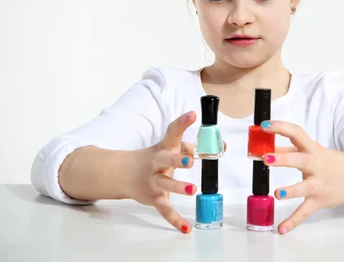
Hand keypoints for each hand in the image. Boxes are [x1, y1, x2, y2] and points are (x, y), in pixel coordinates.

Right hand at [128, 111, 225, 233]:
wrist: (123, 173)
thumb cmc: (154, 158)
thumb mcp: (168, 148)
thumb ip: (192, 147)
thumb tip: (221, 145)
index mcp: (163, 146)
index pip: (172, 132)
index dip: (182, 123)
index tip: (192, 114)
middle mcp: (157, 162)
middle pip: (165, 159)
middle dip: (177, 159)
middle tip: (190, 160)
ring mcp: (154, 181)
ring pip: (165, 184)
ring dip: (178, 187)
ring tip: (193, 189)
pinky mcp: (153, 198)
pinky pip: (164, 209)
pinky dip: (175, 220)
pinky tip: (186, 228)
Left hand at [260, 120, 343, 234]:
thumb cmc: (328, 162)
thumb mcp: (310, 152)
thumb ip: (288, 151)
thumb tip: (263, 149)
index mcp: (312, 149)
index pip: (296, 134)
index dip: (280, 128)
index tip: (264, 125)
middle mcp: (316, 165)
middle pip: (299, 160)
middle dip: (283, 159)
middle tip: (266, 158)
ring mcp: (318, 184)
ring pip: (304, 188)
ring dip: (290, 191)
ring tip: (277, 193)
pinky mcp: (318, 201)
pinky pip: (305, 212)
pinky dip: (293, 221)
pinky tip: (281, 229)